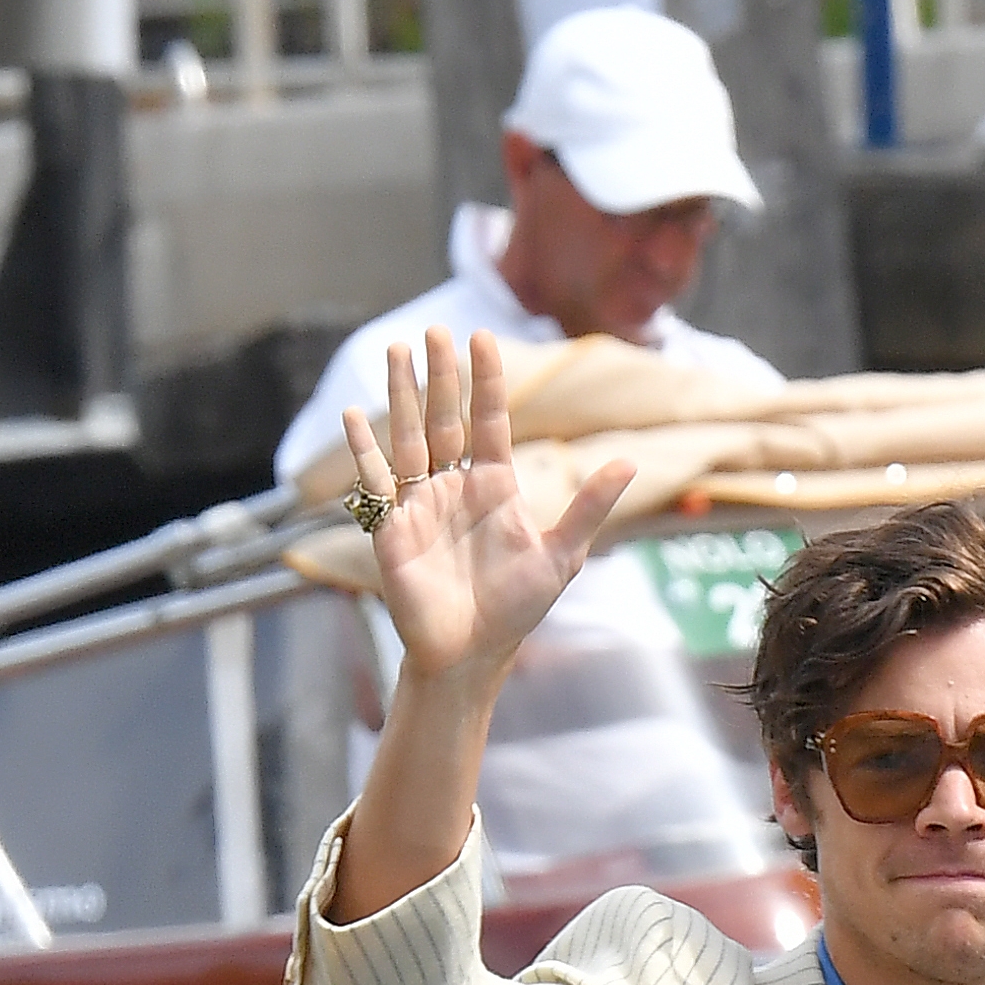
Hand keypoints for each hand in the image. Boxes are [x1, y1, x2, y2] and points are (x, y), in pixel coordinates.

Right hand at [341, 327, 635, 699]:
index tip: (483, 338)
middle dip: (440, 375)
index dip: (486, 381)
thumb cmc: (516, 609)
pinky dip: (363, 450)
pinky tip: (354, 417)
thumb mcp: (562, 555)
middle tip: (434, 331)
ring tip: (395, 351)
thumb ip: (590, 507)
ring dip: (401, 395)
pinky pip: (375, 482)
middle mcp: (454, 487)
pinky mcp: (392, 528)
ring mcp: (420, 504)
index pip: (489, 421)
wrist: (471, 653)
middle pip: (445, 418)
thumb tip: (630, 463)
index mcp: (494, 487)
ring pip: (409, 437)